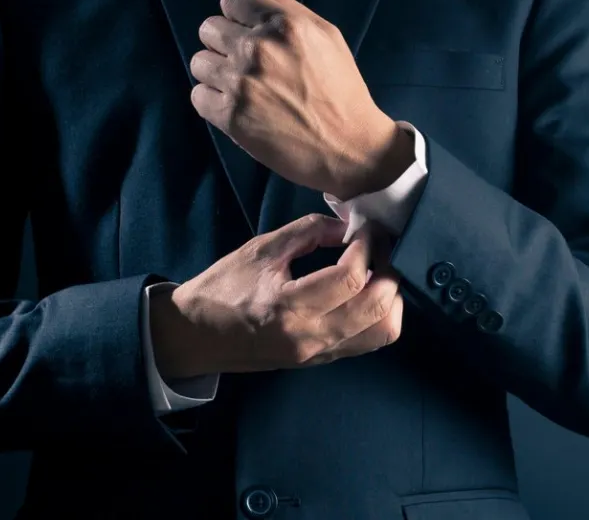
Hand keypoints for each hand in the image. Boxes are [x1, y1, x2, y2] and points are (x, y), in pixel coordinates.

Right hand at [150, 214, 403, 379]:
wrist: (197, 336)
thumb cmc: (222, 288)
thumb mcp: (261, 249)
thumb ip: (308, 231)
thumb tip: (349, 226)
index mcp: (288, 306)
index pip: (351, 278)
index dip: (368, 246)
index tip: (364, 228)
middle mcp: (310, 336)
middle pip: (378, 307)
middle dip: (390, 269)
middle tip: (380, 246)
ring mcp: (320, 354)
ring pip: (384, 331)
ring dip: (392, 296)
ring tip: (378, 269)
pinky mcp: (323, 361)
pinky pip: (370, 340)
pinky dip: (380, 313)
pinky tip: (367, 290)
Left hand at [189, 0, 414, 200]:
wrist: (348, 148)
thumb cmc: (342, 92)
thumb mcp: (328, 37)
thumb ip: (291, 12)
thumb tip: (257, 3)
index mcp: (284, 25)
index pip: (232, 1)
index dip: (236, 16)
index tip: (244, 32)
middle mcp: (258, 49)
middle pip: (209, 29)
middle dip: (223, 43)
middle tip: (243, 63)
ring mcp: (241, 83)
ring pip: (199, 62)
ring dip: (215, 73)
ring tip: (240, 88)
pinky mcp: (230, 116)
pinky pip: (198, 96)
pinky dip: (212, 101)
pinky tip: (236, 108)